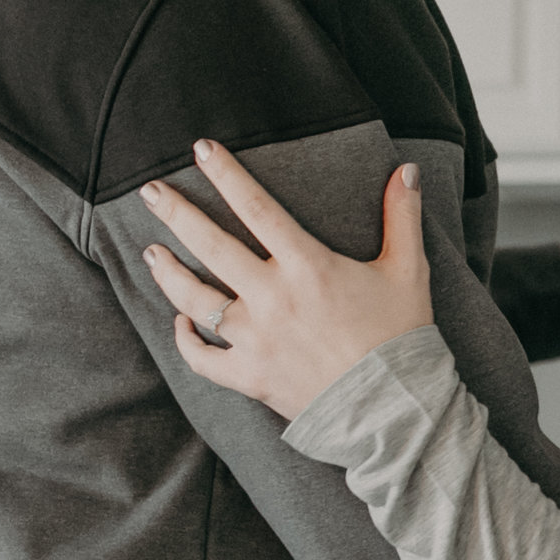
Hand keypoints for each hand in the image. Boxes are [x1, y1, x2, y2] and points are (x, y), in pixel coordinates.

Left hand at [139, 141, 432, 418]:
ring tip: (152, 252)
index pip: (257, 208)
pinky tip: (180, 321)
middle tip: (150, 191)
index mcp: (308, 266)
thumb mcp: (408, 270)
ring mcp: (256, 339)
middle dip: (176, 213)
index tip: (202, 149)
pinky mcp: (249, 377)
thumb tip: (408, 168)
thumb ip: (403, 215)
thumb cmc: (401, 337)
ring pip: (195, 299)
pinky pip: (202, 358)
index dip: (227, 175)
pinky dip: (186, 339)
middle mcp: (273, 298)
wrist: (394, 409)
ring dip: (168, 273)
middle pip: (211, 246)